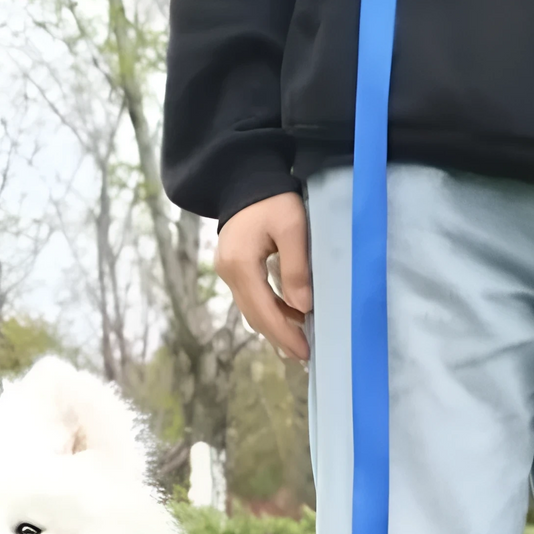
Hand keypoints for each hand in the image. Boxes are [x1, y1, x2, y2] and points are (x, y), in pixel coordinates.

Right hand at [214, 192, 311, 359]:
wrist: (246, 180)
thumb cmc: (273, 200)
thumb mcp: (292, 228)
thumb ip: (296, 268)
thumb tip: (302, 308)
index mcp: (240, 265)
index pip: (263, 311)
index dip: (284, 334)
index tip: (305, 352)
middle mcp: (228, 273)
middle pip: (254, 316)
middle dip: (280, 337)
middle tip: (306, 354)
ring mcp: (228, 272)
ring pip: (252, 310)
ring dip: (275, 327)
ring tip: (299, 342)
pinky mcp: (233, 268)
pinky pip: (251, 298)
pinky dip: (270, 312)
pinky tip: (289, 317)